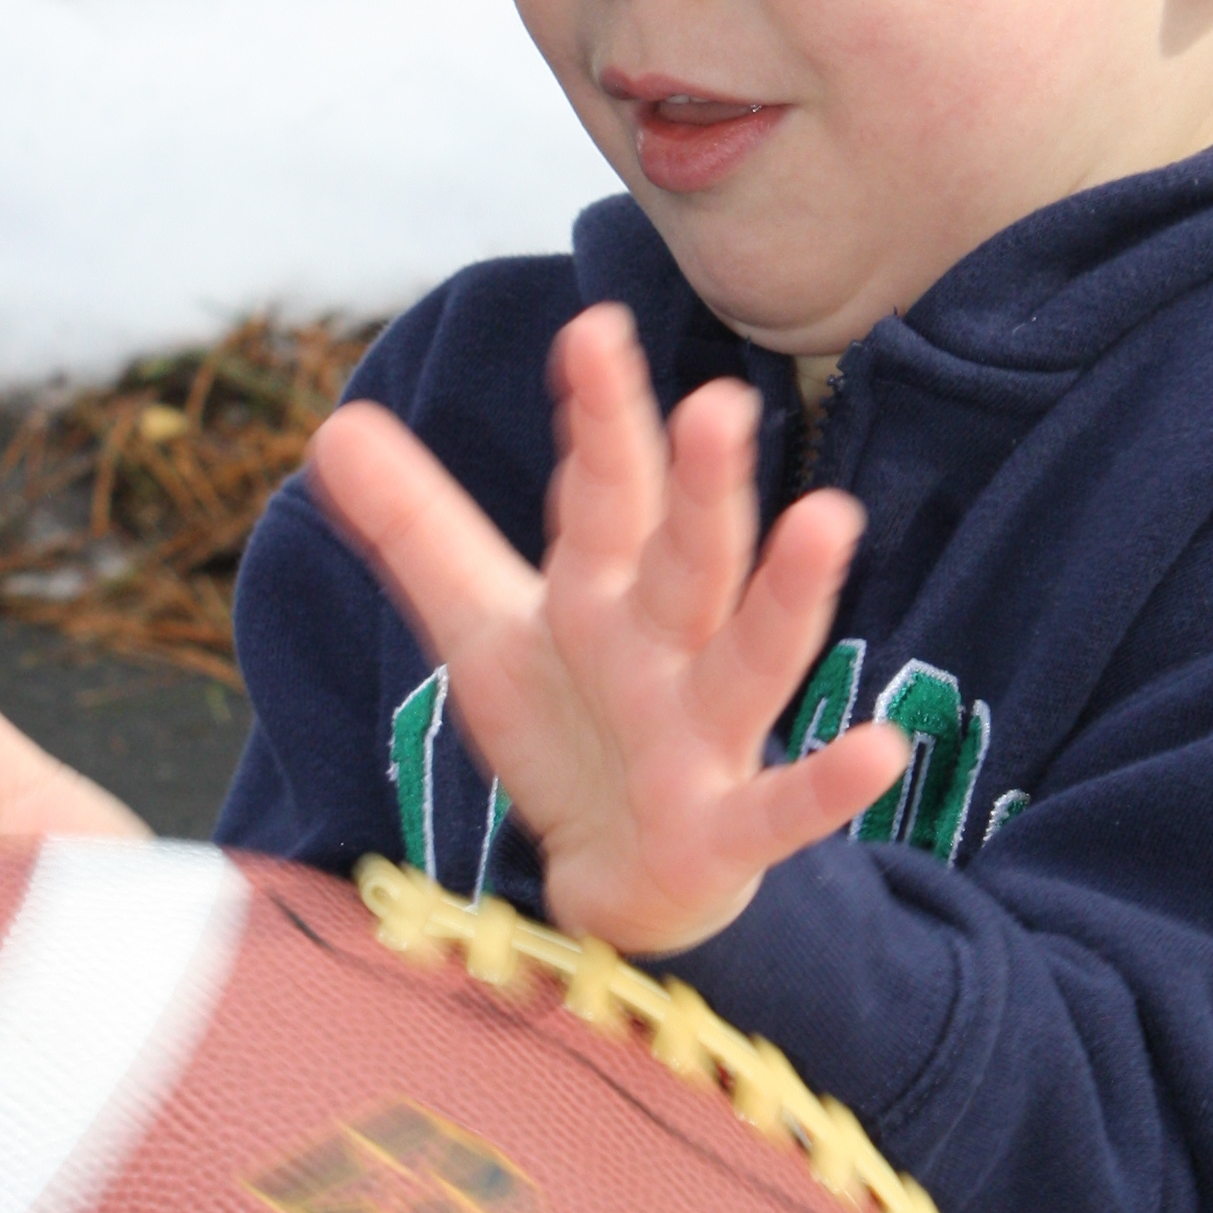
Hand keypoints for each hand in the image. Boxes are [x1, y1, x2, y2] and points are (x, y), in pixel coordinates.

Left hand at [306, 303, 903, 956]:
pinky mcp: (731, 830)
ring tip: (830, 521)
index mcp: (606, 592)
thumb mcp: (482, 628)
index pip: (603, 494)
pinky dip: (831, 785)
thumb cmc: (571, 730)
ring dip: (790, 597)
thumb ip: (418, 529)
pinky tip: (879, 750)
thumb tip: (332, 423)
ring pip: (753, 657)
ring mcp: (708, 736)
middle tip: (717, 403)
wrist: (627, 879)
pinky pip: (785, 808)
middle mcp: (668, 649)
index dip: (597, 421)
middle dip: (700, 487)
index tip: (593, 333)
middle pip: (688, 556)